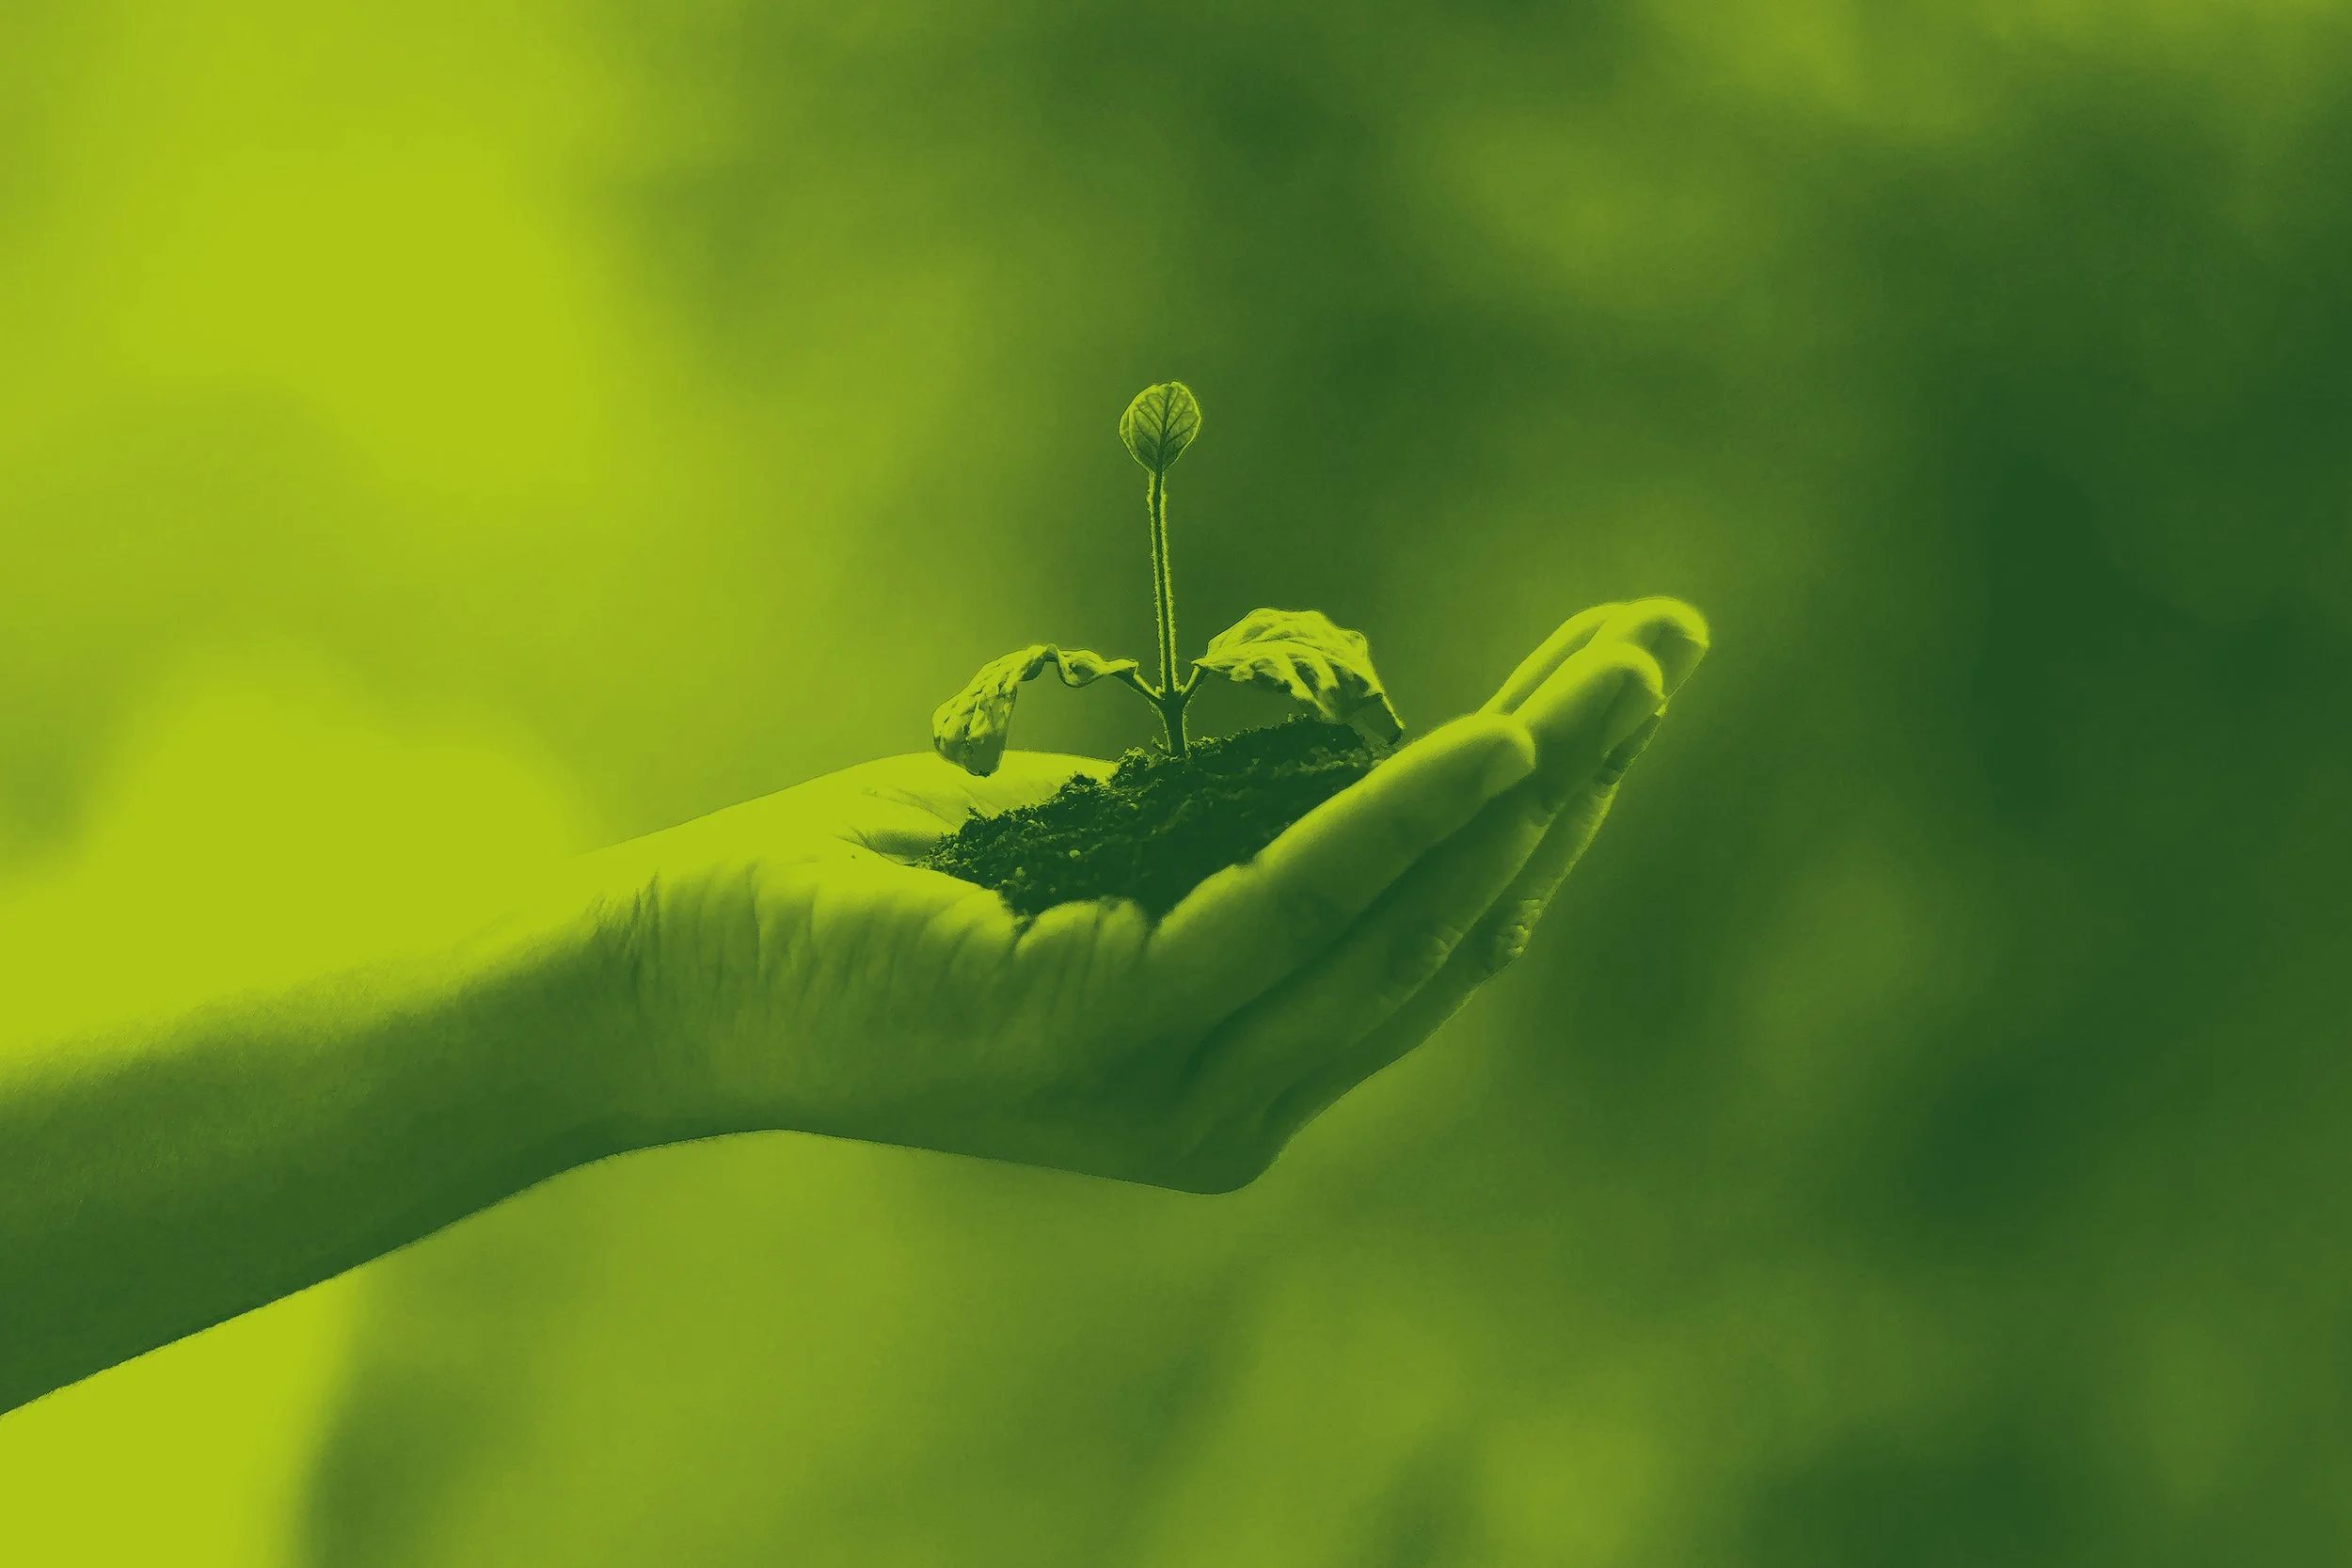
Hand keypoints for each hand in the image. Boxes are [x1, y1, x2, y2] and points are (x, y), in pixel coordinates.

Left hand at [590, 599, 1708, 1190]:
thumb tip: (1355, 749)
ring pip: (1407, 921)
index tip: (1618, 679)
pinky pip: (1296, 906)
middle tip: (1667, 644)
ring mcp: (1181, 1083)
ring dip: (1532, 778)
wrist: (682, 970)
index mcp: (1237, 1064)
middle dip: (1577, 781)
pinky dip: (1404, 818)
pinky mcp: (1113, 1030)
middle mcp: (1236, 1099)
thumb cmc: (877, 898)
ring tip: (1627, 665)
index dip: (1542, 814)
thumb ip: (1230, 845)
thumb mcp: (1094, 860)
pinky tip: (1497, 736)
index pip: (1433, 938)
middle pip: (1456, 929)